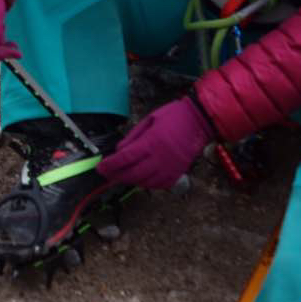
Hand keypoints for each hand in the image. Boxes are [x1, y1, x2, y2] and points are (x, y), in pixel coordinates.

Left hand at [97, 95, 214, 189]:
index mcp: (152, 142)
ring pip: (145, 182)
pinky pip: (159, 185)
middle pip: (133, 173)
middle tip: (107, 175)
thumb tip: (119, 151)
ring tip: (121, 176)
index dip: (111, 165)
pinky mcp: (178, 173)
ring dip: (130, 180)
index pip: (126, 158)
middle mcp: (160, 157)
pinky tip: (141, 178)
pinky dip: (147, 184)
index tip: (101, 167)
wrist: (199, 121)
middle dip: (117, 175)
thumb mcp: (149, 120)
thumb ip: (133, 137)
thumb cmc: (173, 116)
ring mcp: (170, 167)